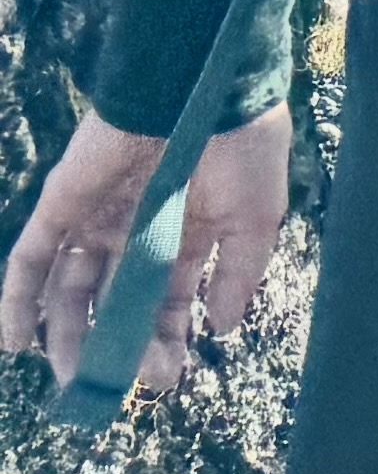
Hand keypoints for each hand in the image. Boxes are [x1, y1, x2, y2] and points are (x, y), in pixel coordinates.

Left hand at [4, 107, 295, 402]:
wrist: (206, 88)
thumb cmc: (243, 149)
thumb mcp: (257, 221)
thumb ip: (238, 275)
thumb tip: (219, 328)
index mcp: (183, 235)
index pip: (163, 300)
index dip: (163, 339)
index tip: (166, 377)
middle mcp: (133, 231)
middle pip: (112, 303)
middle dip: (116, 348)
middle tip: (120, 385)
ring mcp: (93, 219)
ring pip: (68, 290)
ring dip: (65, 335)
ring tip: (72, 379)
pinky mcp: (60, 204)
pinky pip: (29, 259)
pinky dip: (17, 300)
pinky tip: (15, 341)